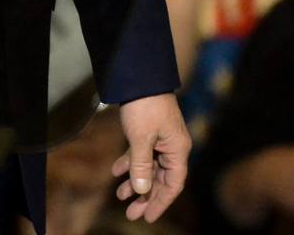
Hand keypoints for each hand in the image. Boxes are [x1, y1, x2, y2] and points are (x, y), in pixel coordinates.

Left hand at [110, 93, 188, 221]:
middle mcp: (172, 146)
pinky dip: (129, 162)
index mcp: (177, 150)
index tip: (147, 217)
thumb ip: (141, 165)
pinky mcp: (149, 131)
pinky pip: (141, 153)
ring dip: (135, 181)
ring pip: (149, 167)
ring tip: (120, 194)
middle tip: (131, 213)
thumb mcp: (141, 138)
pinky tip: (115, 171)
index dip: (160, 202)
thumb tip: (140, 191)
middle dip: (145, 196)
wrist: (140, 77)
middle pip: (161, 179)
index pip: (173, 184)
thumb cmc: (144, 106)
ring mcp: (161, 139)